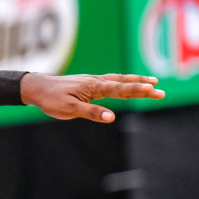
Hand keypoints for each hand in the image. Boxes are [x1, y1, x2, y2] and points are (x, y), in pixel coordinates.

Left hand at [20, 72, 161, 122]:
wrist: (37, 87)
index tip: (154, 91)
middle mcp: (96, 81)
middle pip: (124, 83)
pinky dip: (122, 81)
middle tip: (161, 91)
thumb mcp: (70, 110)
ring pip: (118, 80)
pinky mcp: (87, 82)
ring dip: (135, 81)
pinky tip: (126, 82)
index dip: (138, 91)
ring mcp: (92, 80)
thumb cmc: (51, 100)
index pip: (120, 89)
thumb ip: (91, 113)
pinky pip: (109, 81)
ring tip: (152, 82)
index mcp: (93, 87)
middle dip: (143, 87)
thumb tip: (111, 118)